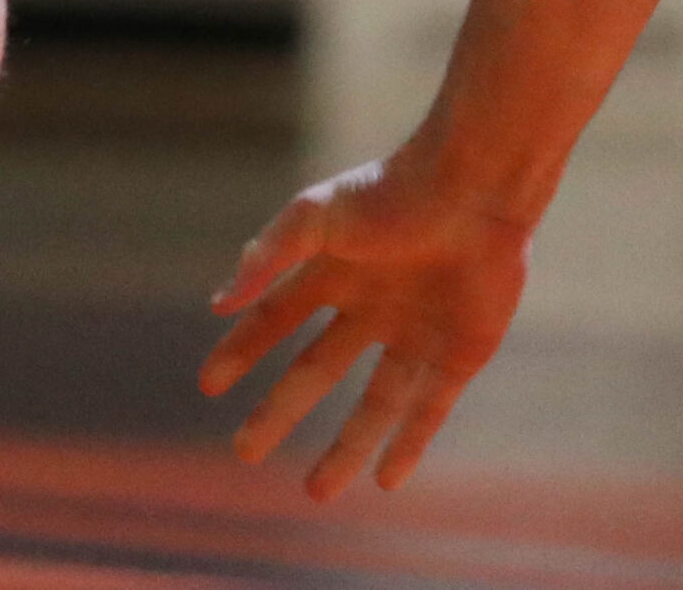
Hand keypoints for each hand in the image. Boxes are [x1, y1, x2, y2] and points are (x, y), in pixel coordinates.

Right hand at [200, 147, 529, 497]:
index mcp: (329, 271)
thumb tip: (218, 303)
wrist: (474, 190)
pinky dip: (408, 444)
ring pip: (372, 403)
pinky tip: (387, 479)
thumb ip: (267, 257)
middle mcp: (367, 308)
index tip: (208, 386)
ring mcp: (412, 333)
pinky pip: (428, 408)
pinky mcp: (457, 353)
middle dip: (278, 413)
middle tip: (244, 453)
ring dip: (345, 447)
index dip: (240, 353)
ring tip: (316, 492)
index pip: (273, 322)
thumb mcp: (315, 217)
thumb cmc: (391, 192)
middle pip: (314, 372)